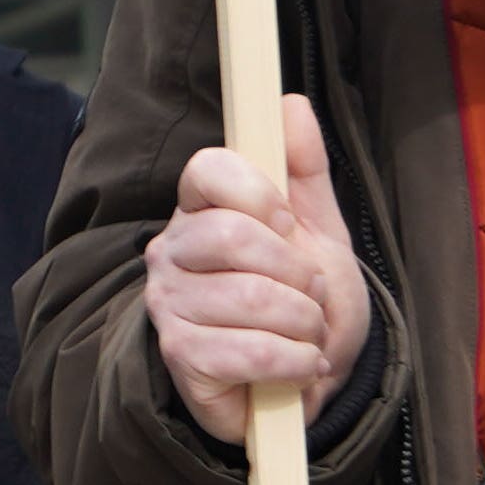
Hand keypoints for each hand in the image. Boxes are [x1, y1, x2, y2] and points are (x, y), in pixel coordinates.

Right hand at [142, 93, 368, 444]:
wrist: (304, 379)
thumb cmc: (302, 299)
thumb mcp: (316, 230)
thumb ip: (303, 168)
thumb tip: (289, 104)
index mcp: (199, 210)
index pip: (207, 170)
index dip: (259, 195)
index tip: (289, 225)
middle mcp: (170, 251)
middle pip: (231, 236)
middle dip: (297, 272)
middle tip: (310, 293)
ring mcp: (168, 304)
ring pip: (249, 298)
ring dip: (304, 324)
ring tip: (306, 335)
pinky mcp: (180, 357)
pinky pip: (247, 352)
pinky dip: (293, 362)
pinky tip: (298, 365)